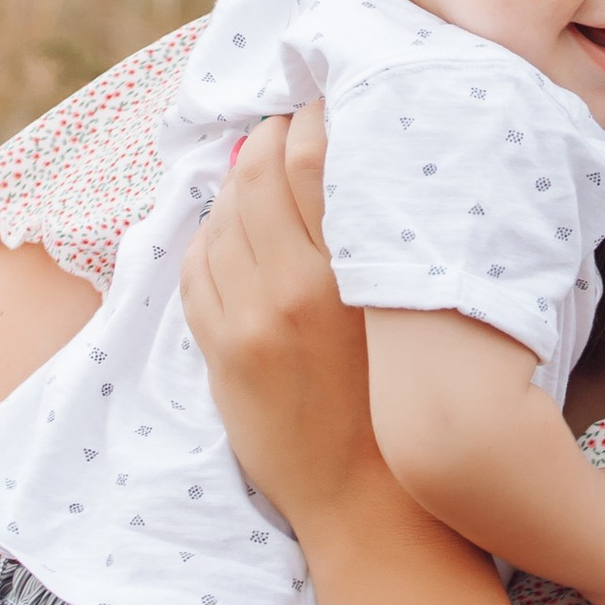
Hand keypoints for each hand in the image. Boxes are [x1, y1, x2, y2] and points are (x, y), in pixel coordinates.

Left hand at [180, 105, 380, 528]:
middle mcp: (296, 288)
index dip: (306, 118)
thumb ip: (374, 240)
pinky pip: (197, 269)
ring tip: (256, 178)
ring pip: (221, 218)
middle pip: (255, 176)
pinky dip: (208, 238)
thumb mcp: (407, 310)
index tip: (316, 105)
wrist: (371, 500)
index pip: (310, 160)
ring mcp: (250, 321)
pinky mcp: (221, 352)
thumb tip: (343, 163)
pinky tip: (228, 235)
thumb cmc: (406, 397)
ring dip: (234, 188)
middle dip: (264, 140)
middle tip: (281, 129)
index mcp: (353, 272)